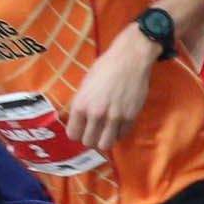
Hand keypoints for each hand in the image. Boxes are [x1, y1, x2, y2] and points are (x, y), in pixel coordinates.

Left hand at [62, 27, 158, 157]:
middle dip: (91, 138)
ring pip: (105, 144)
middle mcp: (95, 114)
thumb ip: (82, 105)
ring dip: (104, 139)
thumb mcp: (85, 85)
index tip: (82, 129)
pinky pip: (121, 136)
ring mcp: (114, 118)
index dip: (77, 133)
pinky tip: (119, 123)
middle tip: (95, 130)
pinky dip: (119, 133)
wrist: (130, 59)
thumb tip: (79, 120)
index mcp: (81, 105)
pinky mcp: (130, 118)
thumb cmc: (105, 67)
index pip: (73, 134)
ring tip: (107, 131)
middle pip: (88, 142)